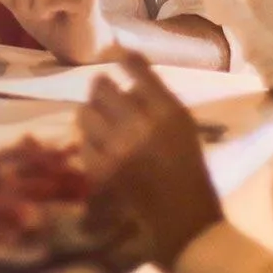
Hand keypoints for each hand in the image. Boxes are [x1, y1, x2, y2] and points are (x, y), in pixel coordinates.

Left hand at [78, 49, 222, 270]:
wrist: (185, 221)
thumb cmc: (189, 171)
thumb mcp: (184, 128)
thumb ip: (158, 101)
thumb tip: (127, 78)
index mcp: (168, 111)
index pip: (137, 70)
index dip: (123, 57)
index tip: (114, 52)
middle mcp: (140, 125)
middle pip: (102, 87)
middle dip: (100, 86)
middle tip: (101, 89)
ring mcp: (116, 150)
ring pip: (85, 113)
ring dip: (90, 111)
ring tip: (97, 117)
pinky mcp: (100, 172)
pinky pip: (82, 145)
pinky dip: (89, 142)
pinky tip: (99, 147)